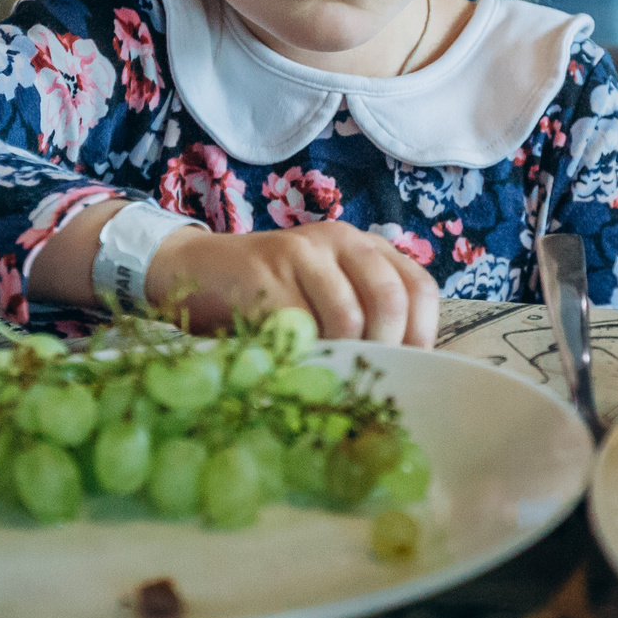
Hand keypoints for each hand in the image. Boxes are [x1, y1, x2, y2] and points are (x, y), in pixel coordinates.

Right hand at [147, 220, 439, 347]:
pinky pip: (301, 325)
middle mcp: (341, 240)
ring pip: (348, 317)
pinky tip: (295, 365)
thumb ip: (362, 316)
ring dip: (341, 357)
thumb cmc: (270, 295)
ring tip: (327, 375)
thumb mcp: (325, 294)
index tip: (408, 368)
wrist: (197, 270)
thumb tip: (405, 372)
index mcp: (366, 246)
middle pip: (390, 300)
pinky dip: (304, 355)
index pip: (418, 287)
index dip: (420, 333)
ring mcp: (303, 252)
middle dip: (384, 349)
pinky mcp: (266, 271)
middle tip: (365, 378)